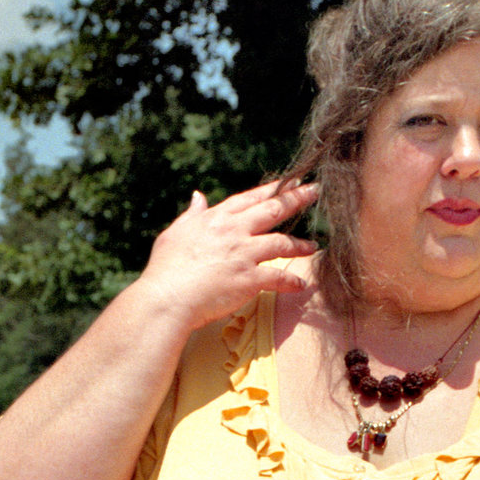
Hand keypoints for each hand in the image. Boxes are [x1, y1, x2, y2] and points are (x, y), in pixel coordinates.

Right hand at [131, 180, 318, 332]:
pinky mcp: (250, 279)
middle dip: (296, 198)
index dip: (271, 189)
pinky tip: (300, 285)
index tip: (288, 181)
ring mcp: (244, 254)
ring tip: (312, 246)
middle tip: (315, 190)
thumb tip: (197, 196)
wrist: (167, 298)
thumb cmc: (165, 269)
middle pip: (273, 210)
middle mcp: (234, 231)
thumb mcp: (174, 234)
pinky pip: (278, 277)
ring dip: (299, 244)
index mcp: (216, 219)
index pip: (249, 198)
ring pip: (281, 243)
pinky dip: (291, 281)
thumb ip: (191, 215)